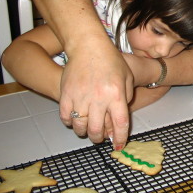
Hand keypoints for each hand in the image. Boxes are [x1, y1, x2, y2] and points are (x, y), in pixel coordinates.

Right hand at [59, 36, 133, 150]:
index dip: (120, 138)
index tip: (118, 145)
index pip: (120, 124)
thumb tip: (117, 122)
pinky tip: (75, 119)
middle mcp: (98, 99)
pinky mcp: (65, 95)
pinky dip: (70, 123)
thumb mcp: (127, 78)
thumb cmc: (111, 61)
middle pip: (97, 130)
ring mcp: (80, 97)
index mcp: (116, 95)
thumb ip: (125, 99)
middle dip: (99, 138)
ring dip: (84, 132)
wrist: (88, 47)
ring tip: (87, 128)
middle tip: (100, 137)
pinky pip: (65, 118)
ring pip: (80, 127)